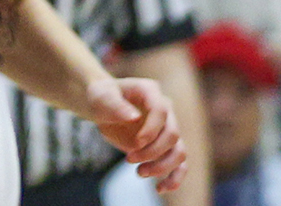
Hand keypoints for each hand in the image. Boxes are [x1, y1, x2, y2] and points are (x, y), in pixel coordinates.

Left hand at [84, 75, 186, 194]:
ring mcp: (168, 128)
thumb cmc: (101, 98)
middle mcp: (166, 110)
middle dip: (153, 151)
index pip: (161, 111)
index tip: (134, 144)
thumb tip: (134, 117)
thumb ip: (115, 105)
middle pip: (173, 135)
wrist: (103, 108)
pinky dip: (173, 178)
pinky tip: (160, 188)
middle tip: (129, 160)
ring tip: (139, 173)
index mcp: (151, 92)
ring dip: (162, 167)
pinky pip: (179, 165)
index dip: (151, 130)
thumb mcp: (101, 97)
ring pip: (179, 152)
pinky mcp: (166, 147)